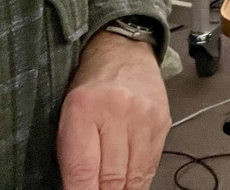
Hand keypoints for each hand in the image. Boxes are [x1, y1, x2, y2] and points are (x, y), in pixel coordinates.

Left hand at [57, 28, 170, 189]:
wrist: (124, 54)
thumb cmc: (91, 89)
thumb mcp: (68, 118)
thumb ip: (72, 157)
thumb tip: (79, 189)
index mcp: (84, 109)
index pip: (83, 171)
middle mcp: (117, 111)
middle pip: (111, 177)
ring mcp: (144, 117)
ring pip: (133, 176)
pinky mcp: (162, 122)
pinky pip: (151, 165)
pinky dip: (139, 181)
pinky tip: (129, 185)